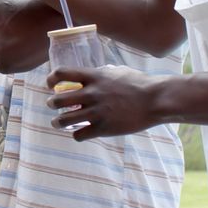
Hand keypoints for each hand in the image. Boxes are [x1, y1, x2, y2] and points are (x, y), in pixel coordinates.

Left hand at [46, 65, 161, 140]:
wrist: (157, 100)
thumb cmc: (140, 84)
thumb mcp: (118, 72)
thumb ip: (101, 74)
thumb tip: (93, 75)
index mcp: (93, 77)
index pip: (62, 73)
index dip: (51, 79)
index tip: (51, 84)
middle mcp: (91, 94)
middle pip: (57, 100)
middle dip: (51, 103)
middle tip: (53, 105)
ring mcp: (97, 112)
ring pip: (63, 120)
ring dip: (57, 122)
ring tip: (57, 123)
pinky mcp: (104, 128)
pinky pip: (79, 135)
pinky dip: (76, 135)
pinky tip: (80, 133)